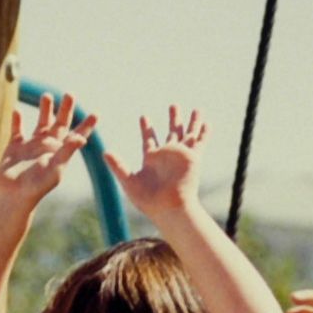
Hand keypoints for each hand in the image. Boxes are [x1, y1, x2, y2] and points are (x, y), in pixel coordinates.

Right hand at [0, 93, 95, 208]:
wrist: (12, 196)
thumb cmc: (36, 186)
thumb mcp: (55, 169)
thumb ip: (67, 152)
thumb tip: (82, 138)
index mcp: (59, 152)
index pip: (76, 136)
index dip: (86, 126)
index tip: (96, 114)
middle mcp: (47, 147)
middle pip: (59, 124)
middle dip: (65, 109)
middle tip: (70, 94)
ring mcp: (31, 146)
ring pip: (40, 123)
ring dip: (44, 109)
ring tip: (46, 95)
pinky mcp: (14, 147)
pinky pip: (17, 130)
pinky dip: (16, 120)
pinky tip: (17, 111)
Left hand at [105, 106, 207, 220]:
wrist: (168, 207)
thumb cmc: (148, 200)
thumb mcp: (129, 180)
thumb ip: (118, 166)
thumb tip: (104, 152)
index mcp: (152, 160)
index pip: (149, 140)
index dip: (146, 128)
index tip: (144, 117)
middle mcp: (167, 156)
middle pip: (171, 133)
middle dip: (173, 119)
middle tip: (173, 105)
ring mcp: (181, 156)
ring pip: (188, 134)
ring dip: (191, 122)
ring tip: (196, 109)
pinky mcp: (193, 158)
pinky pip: (200, 142)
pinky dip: (204, 133)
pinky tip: (207, 123)